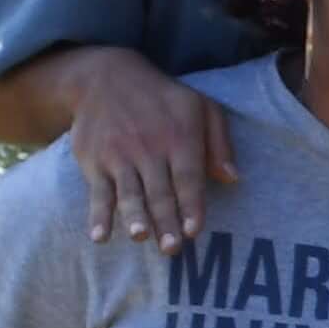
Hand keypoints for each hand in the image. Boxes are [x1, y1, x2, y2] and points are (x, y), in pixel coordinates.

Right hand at [54, 50, 230, 253]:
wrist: (105, 78)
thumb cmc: (163, 99)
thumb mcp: (201, 107)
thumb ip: (219, 143)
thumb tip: (233, 178)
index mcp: (179, 137)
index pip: (188, 177)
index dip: (191, 205)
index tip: (195, 230)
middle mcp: (148, 148)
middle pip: (159, 191)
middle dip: (166, 221)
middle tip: (173, 249)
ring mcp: (119, 156)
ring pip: (129, 193)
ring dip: (134, 217)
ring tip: (141, 237)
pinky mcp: (94, 162)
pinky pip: (97, 193)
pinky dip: (97, 215)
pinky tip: (100, 236)